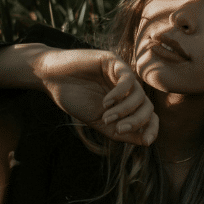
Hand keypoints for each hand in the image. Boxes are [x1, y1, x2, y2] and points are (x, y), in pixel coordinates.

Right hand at [38, 47, 157, 146]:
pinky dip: (119, 94)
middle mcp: (128, 89)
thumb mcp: (98, 122)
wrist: (52, 78)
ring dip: (125, 110)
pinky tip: (106, 102)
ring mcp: (122, 74)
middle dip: (137, 121)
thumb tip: (146, 141)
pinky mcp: (114, 61)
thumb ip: (120, 132)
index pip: (148, 115)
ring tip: (107, 117)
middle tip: (119, 129)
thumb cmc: (74, 99)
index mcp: (126, 103)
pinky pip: (128, 80)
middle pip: (147, 107)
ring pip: (139, 95)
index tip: (146, 142)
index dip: (152, 128)